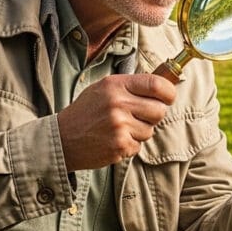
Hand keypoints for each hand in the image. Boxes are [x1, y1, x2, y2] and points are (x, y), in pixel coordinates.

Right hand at [57, 74, 175, 170]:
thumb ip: (131, 86)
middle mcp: (118, 104)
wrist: (62, 138)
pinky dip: (130, 145)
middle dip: (154, 115)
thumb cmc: (87, 111)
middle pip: (159, 110)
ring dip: (140, 132)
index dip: (169, 92)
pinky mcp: (119, 146)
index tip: (168, 97)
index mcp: (116, 85)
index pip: (156, 84)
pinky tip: (113, 139)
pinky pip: (139, 146)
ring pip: (150, 130)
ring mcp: (119, 126)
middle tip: (140, 116)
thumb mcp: (104, 88)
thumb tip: (165, 86)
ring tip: (120, 128)